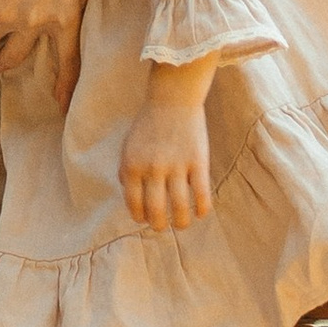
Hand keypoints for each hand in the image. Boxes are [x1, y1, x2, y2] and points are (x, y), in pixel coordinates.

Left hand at [119, 73, 215, 232]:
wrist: (173, 99)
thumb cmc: (148, 125)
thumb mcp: (128, 146)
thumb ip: (126, 171)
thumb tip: (131, 199)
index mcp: (132, 166)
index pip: (134, 203)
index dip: (140, 216)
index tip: (145, 219)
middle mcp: (153, 168)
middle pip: (156, 210)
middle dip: (158, 225)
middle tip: (162, 227)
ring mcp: (177, 166)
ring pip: (180, 207)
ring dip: (181, 222)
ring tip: (181, 224)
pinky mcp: (198, 162)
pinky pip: (202, 194)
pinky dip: (202, 208)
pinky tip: (200, 213)